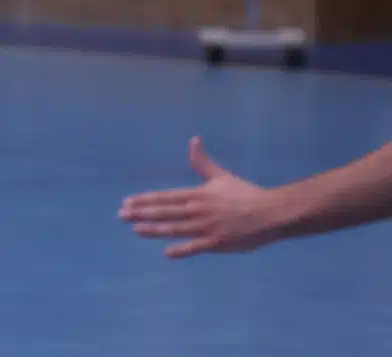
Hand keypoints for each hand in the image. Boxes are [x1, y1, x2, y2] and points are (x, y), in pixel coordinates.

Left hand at [120, 138, 279, 258]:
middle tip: (121, 215)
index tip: (127, 201)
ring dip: (154, 229)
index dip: (145, 200)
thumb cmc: (245, 194)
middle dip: (141, 213)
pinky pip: (196, 247)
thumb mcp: (221, 176)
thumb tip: (193, 140)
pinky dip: (182, 250)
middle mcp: (198, 210)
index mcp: (198, 194)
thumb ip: (203, 161)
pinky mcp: (218, 242)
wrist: (270, 213)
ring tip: (135, 229)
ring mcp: (207, 227)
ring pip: (175, 228)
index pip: (165, 197)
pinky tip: (166, 252)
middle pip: (165, 212)